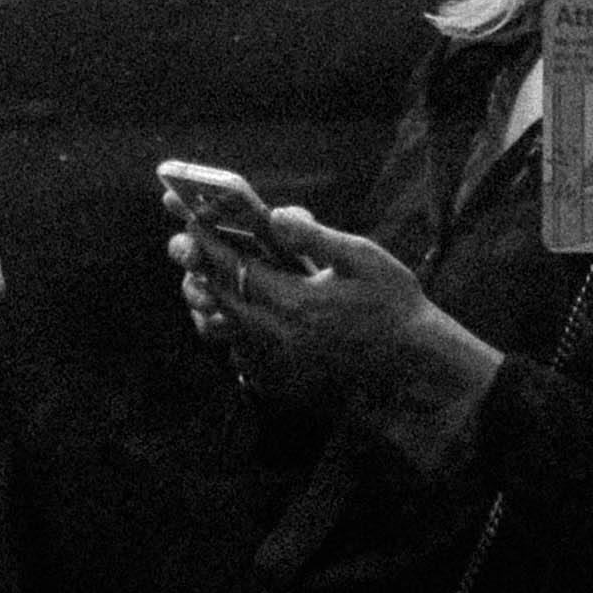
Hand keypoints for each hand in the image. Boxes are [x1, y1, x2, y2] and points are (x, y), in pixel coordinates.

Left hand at [174, 206, 502, 454]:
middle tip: (180, 243)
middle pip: (219, 297)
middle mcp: (278, 336)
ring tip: (199, 276)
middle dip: (197, 266)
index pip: (234, 268)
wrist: (412, 364)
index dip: (208, 241)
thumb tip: (276, 214)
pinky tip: (231, 312)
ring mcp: (277, 361)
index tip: (188, 220)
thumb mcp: (363, 259)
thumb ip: (316, 237)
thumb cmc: (394, 304)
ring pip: (224, 327)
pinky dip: (230, 328)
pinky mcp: (281, 378)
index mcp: (295, 303)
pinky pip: (240, 351)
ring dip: (208, 299)